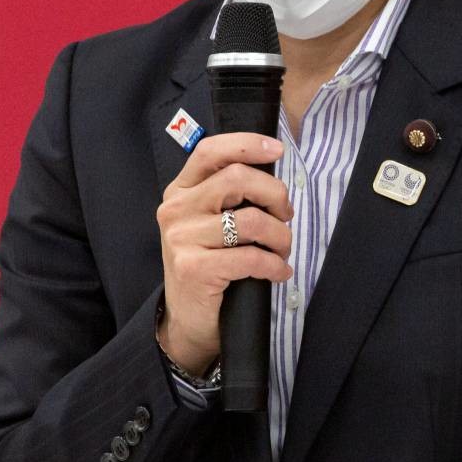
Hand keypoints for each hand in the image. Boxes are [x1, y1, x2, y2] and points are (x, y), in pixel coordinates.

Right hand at [156, 133, 293, 371]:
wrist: (188, 318)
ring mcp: (181, 238)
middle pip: (238, 178)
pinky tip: (279, 272)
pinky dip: (274, 265)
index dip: (246, 144)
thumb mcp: (213, 222)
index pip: (211, 151)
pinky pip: (251, 257)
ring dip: (281, 236)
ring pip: (251, 220)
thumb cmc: (210, 263)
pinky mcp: (193, 268)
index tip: (278, 150)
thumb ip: (230, 195)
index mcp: (180, 191)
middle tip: (286, 215)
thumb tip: (273, 173)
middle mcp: (176, 209)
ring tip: (282, 250)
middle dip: (275, 194)